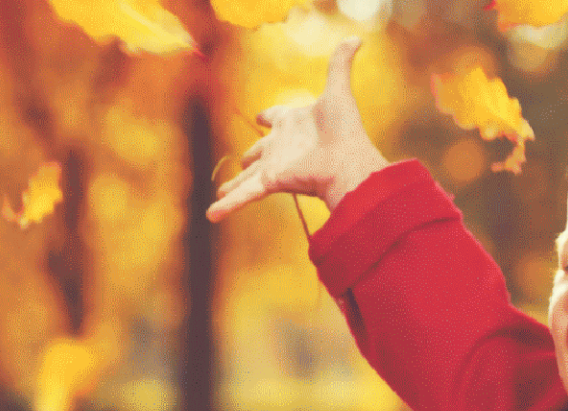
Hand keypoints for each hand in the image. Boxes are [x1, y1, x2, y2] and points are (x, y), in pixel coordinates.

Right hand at [205, 38, 389, 221]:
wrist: (348, 162)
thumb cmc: (345, 130)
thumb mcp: (338, 91)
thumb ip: (341, 64)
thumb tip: (356, 38)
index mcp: (294, 123)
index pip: (278, 117)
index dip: (270, 116)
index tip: (262, 116)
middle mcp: (283, 146)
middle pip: (260, 152)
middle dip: (251, 157)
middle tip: (244, 162)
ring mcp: (275, 166)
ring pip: (247, 177)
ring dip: (233, 185)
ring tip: (221, 191)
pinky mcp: (271, 182)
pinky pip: (243, 195)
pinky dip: (227, 206)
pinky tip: (211, 215)